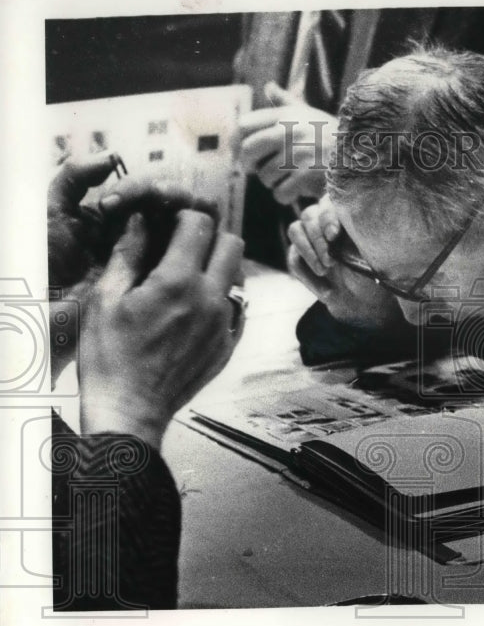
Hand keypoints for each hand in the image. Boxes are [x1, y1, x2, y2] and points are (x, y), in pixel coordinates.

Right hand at [47, 155, 216, 379]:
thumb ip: (127, 253)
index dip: (183, 215)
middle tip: (183, 246)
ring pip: (237, 275)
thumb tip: (140, 219)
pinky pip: (237, 307)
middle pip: (231, 243)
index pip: (199, 224)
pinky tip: (192, 308)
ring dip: (217, 267)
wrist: (129, 410)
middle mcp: (210, 300)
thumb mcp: (105, 298)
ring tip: (186, 278)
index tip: (169, 221)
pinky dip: (220, 299)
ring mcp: (225, 324)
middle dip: (209, 236)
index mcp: (178, 282)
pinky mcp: (229, 344)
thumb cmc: (108, 357)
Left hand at [238, 83, 336, 204]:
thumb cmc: (331, 135)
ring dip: (272, 182)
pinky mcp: (306, 175)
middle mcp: (288, 131)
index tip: (247, 151)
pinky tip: (296, 190)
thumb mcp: (310, 114)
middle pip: (248, 151)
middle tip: (260, 170)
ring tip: (286, 178)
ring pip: (264, 176)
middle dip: (250, 165)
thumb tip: (269, 86)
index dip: (240, 141)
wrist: (360, 153)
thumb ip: (286, 102)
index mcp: (285, 115)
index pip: (244, 126)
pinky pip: (280, 192)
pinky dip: (285, 196)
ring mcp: (297, 154)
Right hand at [286, 196, 402, 326]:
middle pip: (309, 215)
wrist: (362, 303)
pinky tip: (327, 292)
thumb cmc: (370, 275)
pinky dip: (307, 276)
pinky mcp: (300, 257)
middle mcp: (325, 222)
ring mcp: (310, 238)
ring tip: (325, 271)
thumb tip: (348, 222)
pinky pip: (293, 259)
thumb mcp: (369, 255)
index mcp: (345, 216)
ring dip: (308, 252)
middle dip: (318, 240)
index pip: (329, 202)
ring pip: (295, 230)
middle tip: (331, 262)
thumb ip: (357, 235)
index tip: (334, 235)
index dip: (327, 216)